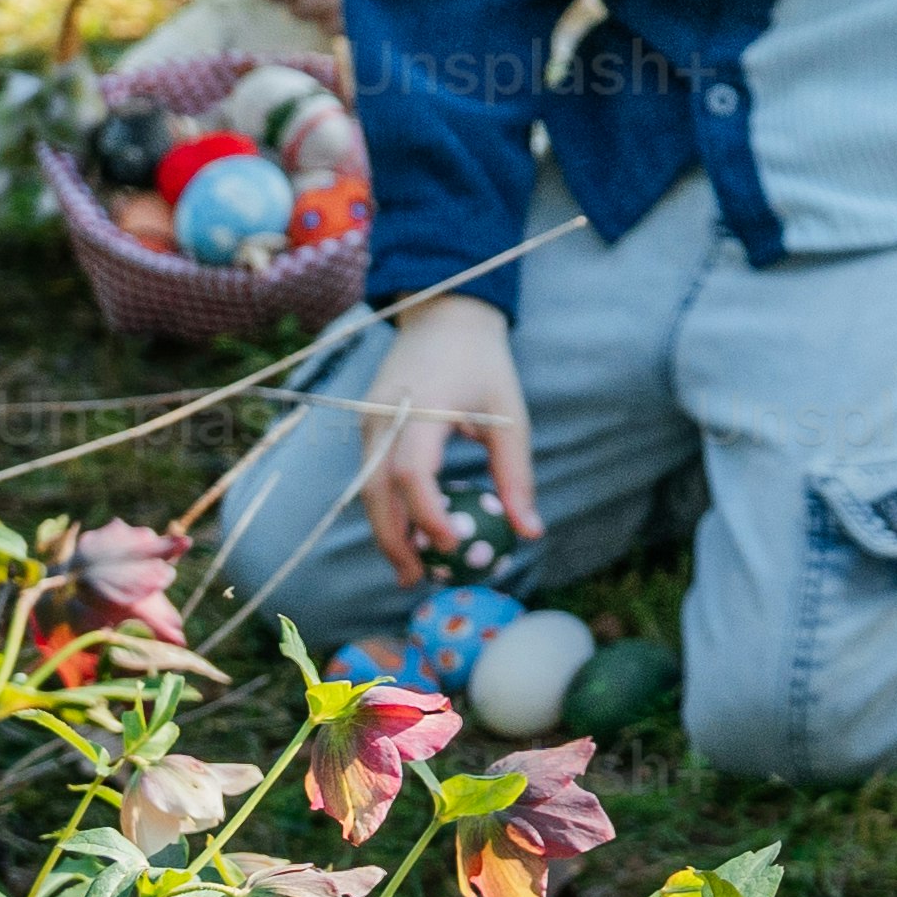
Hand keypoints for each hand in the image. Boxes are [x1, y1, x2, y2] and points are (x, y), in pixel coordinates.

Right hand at [351, 293, 533, 583]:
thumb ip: (516, 474)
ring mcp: (369, 419)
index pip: (413, 471)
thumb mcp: (510, 415)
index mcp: (424, 406)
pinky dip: (384, 509)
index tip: (451, 547)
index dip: (427, 514)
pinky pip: (369, 475)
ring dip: (385, 531)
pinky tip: (405, 536)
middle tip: (418, 579)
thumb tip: (529, 533)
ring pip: (366, 487)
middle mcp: (386, 414)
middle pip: (377, 489)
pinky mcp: (367, 425)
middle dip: (394, 539)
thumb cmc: (484, 365)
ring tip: (410, 570)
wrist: (442, 317)